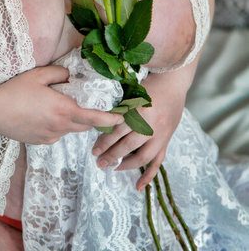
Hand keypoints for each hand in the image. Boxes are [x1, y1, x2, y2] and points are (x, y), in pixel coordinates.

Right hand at [0, 65, 123, 144]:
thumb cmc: (15, 91)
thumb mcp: (39, 75)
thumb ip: (59, 74)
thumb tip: (69, 76)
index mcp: (63, 110)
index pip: (95, 118)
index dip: (110, 119)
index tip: (121, 117)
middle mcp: (60, 127)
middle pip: (85, 126)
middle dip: (91, 118)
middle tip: (91, 106)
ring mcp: (49, 137)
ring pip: (70, 130)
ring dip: (72, 121)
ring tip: (60, 106)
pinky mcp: (39, 142)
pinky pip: (56, 134)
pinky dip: (57, 126)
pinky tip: (43, 115)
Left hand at [91, 71, 186, 190]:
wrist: (173, 81)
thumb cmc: (149, 83)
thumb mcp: (132, 91)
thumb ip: (119, 107)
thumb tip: (100, 120)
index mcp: (140, 110)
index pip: (118, 130)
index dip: (104, 141)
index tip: (94, 149)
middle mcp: (151, 125)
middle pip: (127, 145)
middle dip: (111, 155)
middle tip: (98, 161)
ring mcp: (161, 134)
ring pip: (142, 156)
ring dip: (125, 165)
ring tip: (111, 168)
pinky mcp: (167, 139)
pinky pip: (158, 161)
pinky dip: (148, 175)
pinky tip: (137, 186)